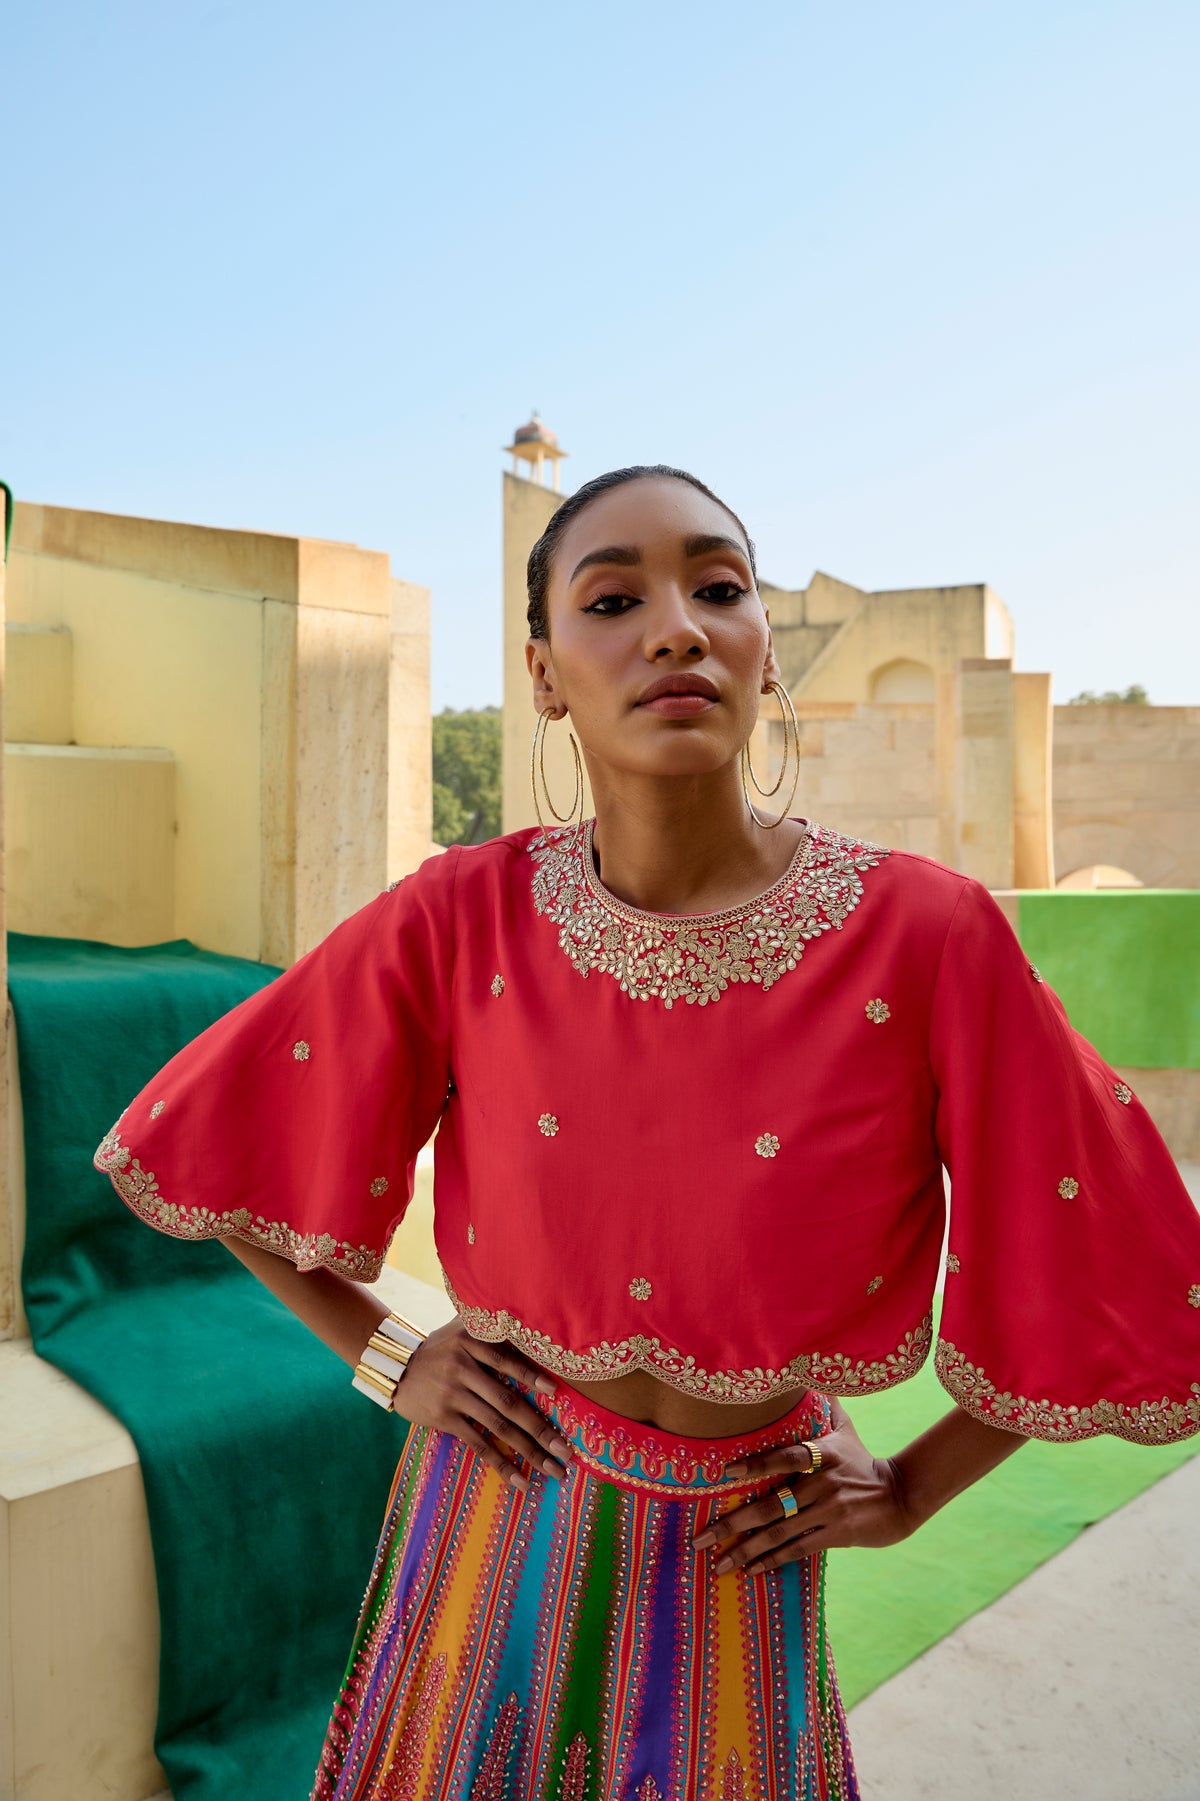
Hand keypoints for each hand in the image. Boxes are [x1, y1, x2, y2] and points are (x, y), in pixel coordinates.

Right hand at [396, 1318, 571, 1491]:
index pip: (506, 1359)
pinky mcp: (444, 1419)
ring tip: (554, 1469)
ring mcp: (453, 1395)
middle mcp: (463, 1368)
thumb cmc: (440, 1348)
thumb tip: (533, 1334)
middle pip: (508, 1402)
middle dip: (540, 1429)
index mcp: (471, 1341)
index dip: (530, 1375)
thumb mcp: (461, 1329)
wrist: (396, 1366)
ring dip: (529, 1450)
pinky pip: (478, 1444)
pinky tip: (520, 1480)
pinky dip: (501, 1463)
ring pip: (498, 1427)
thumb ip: (491, 1330)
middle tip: (566, 1451)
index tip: (556, 1392)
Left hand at [691, 1401, 915, 1574]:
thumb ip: (824, 1406)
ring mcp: (829, 1511)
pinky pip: (797, 1549)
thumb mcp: (846, 1430)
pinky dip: (772, 1560)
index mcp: (821, 1454)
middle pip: (772, 1505)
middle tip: (701, 1537)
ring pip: (779, 1532)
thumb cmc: (864, 1461)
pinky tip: (750, 1570)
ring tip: (719, 1563)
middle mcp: (823, 1483)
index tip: (726, 1473)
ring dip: (746, 1550)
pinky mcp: (837, 1534)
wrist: (900, 1496)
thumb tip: (807, 1372)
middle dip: (732, 1523)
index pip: (785, 1457)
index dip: (756, 1463)